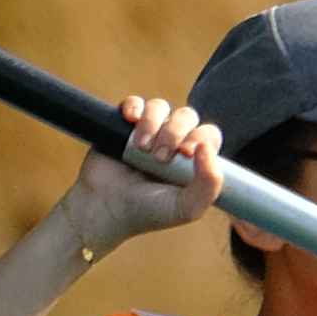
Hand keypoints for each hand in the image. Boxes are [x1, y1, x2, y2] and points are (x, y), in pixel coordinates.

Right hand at [54, 92, 222, 259]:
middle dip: (174, 132)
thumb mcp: (187, 208)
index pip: (208, 134)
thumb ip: (210, 184)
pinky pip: (135, 103)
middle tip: (159, 158)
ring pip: (160, 107)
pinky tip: (129, 121)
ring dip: (152, 123)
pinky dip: (134, 107)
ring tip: (140, 147)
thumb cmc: (149, 212)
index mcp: (193, 160)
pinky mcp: (124, 126)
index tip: (185, 153)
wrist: (106, 211)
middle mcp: (173, 142)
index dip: (200, 137)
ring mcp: (149, 132)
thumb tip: (207, 147)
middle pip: (186, 116)